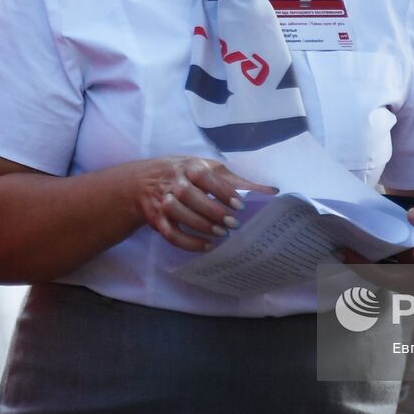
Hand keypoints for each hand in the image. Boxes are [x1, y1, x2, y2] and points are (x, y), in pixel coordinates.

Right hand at [134, 156, 275, 252]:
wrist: (142, 183)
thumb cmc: (185, 174)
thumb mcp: (207, 170)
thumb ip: (237, 181)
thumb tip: (272, 192)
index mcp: (189, 166)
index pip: (205, 177)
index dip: (222, 191)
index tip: (239, 205)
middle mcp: (173, 182)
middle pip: (189, 195)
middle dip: (212, 211)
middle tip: (233, 224)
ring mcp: (162, 201)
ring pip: (177, 213)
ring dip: (200, 226)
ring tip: (221, 236)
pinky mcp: (156, 219)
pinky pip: (170, 233)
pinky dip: (188, 242)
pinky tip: (206, 246)